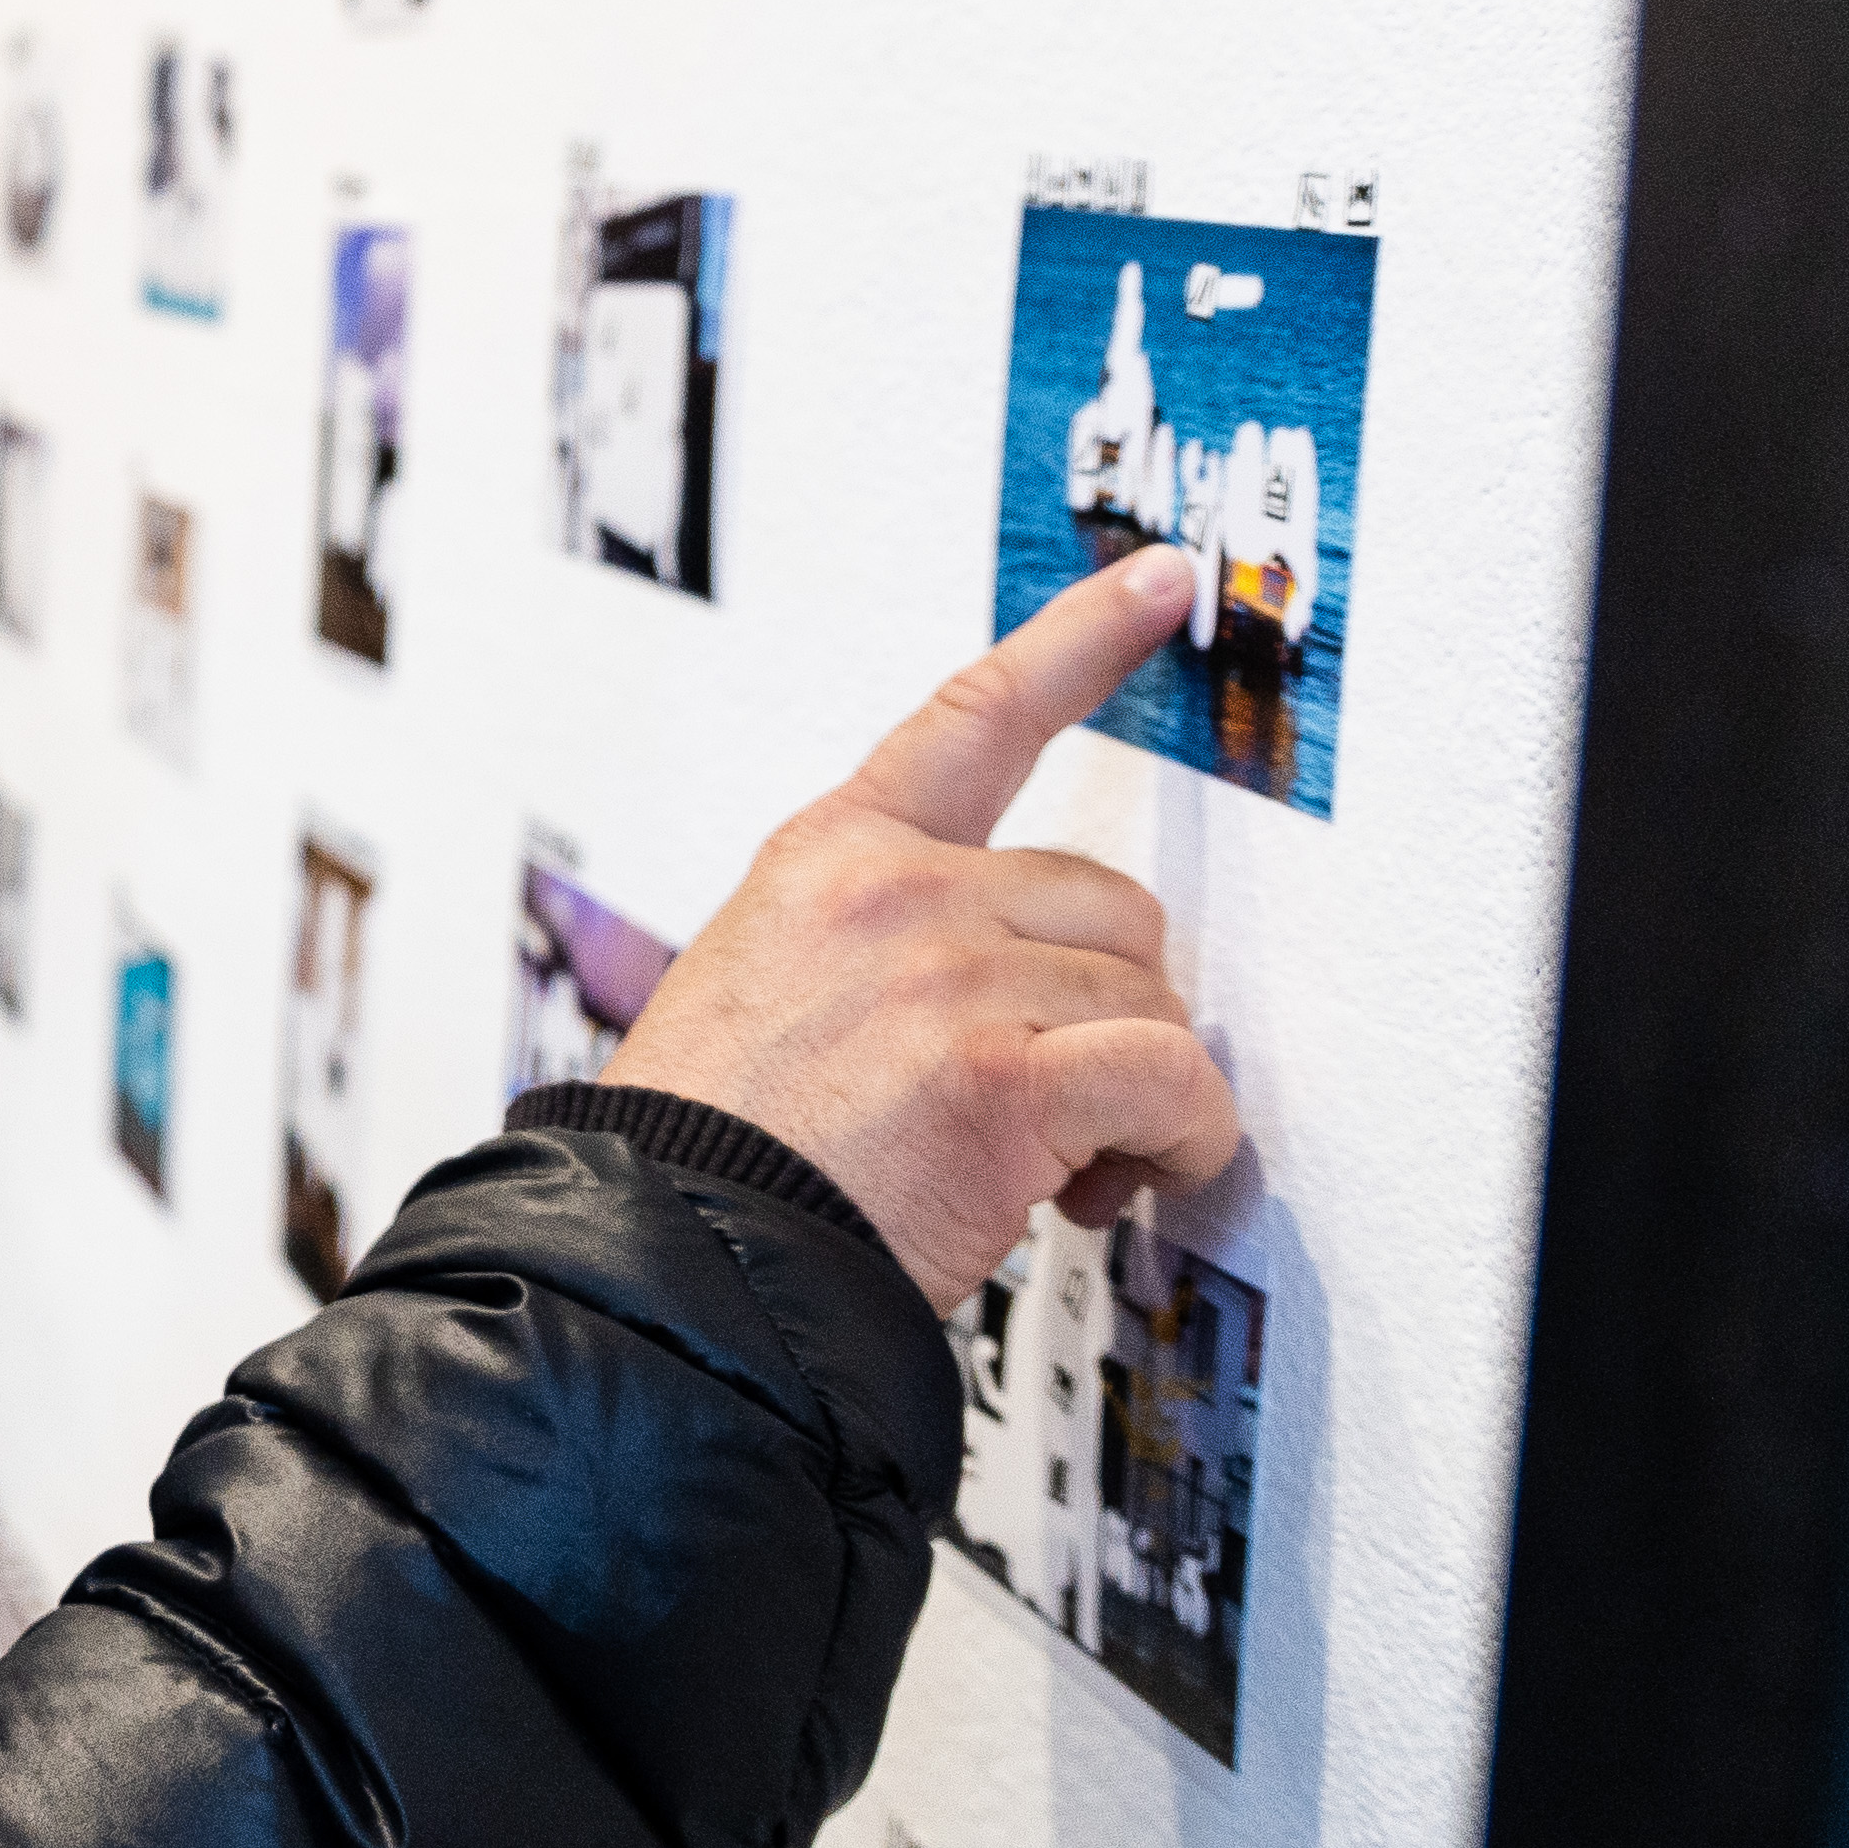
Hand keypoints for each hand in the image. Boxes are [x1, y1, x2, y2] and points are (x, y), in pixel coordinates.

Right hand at [601, 552, 1244, 1311]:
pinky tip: (1133, 1181)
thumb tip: (1012, 988)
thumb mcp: (763, 994)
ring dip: (1139, 1090)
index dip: (1079, 641)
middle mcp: (896, 892)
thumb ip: (879, 950)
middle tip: (1068, 1103)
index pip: (974, 720)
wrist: (668, 1263)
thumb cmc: (710, 1158)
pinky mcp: (1004, 1074)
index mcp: (831, 858)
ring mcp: (950, 974)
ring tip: (1070, 1167)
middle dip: (1107, 1002)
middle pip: (1105, 900)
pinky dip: (1181, 1139)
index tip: (1154, 583)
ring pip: (1145, 995)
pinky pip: (1167, 1079)